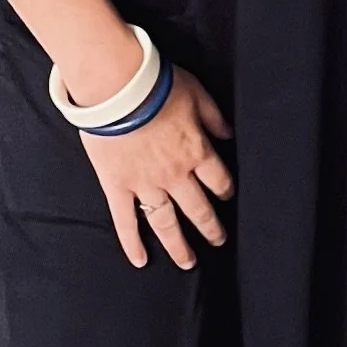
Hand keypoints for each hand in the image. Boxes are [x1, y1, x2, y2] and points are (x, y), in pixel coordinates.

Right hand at [80, 71, 234, 269]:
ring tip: (187, 262)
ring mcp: (145, 184)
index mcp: (196, 151)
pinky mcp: (117, 186)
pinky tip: (140, 259)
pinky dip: (132, 243)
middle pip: (198, 209)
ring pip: (166, 223)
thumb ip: (214, 117)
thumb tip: (228, 134)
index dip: (225, 190)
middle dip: (210, 227)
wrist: (117, 87)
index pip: (218, 180)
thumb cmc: (158, 84)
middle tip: (218, 241)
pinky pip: (126, 221)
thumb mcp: (197, 93)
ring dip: (179, 245)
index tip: (227, 198)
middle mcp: (174, 175)